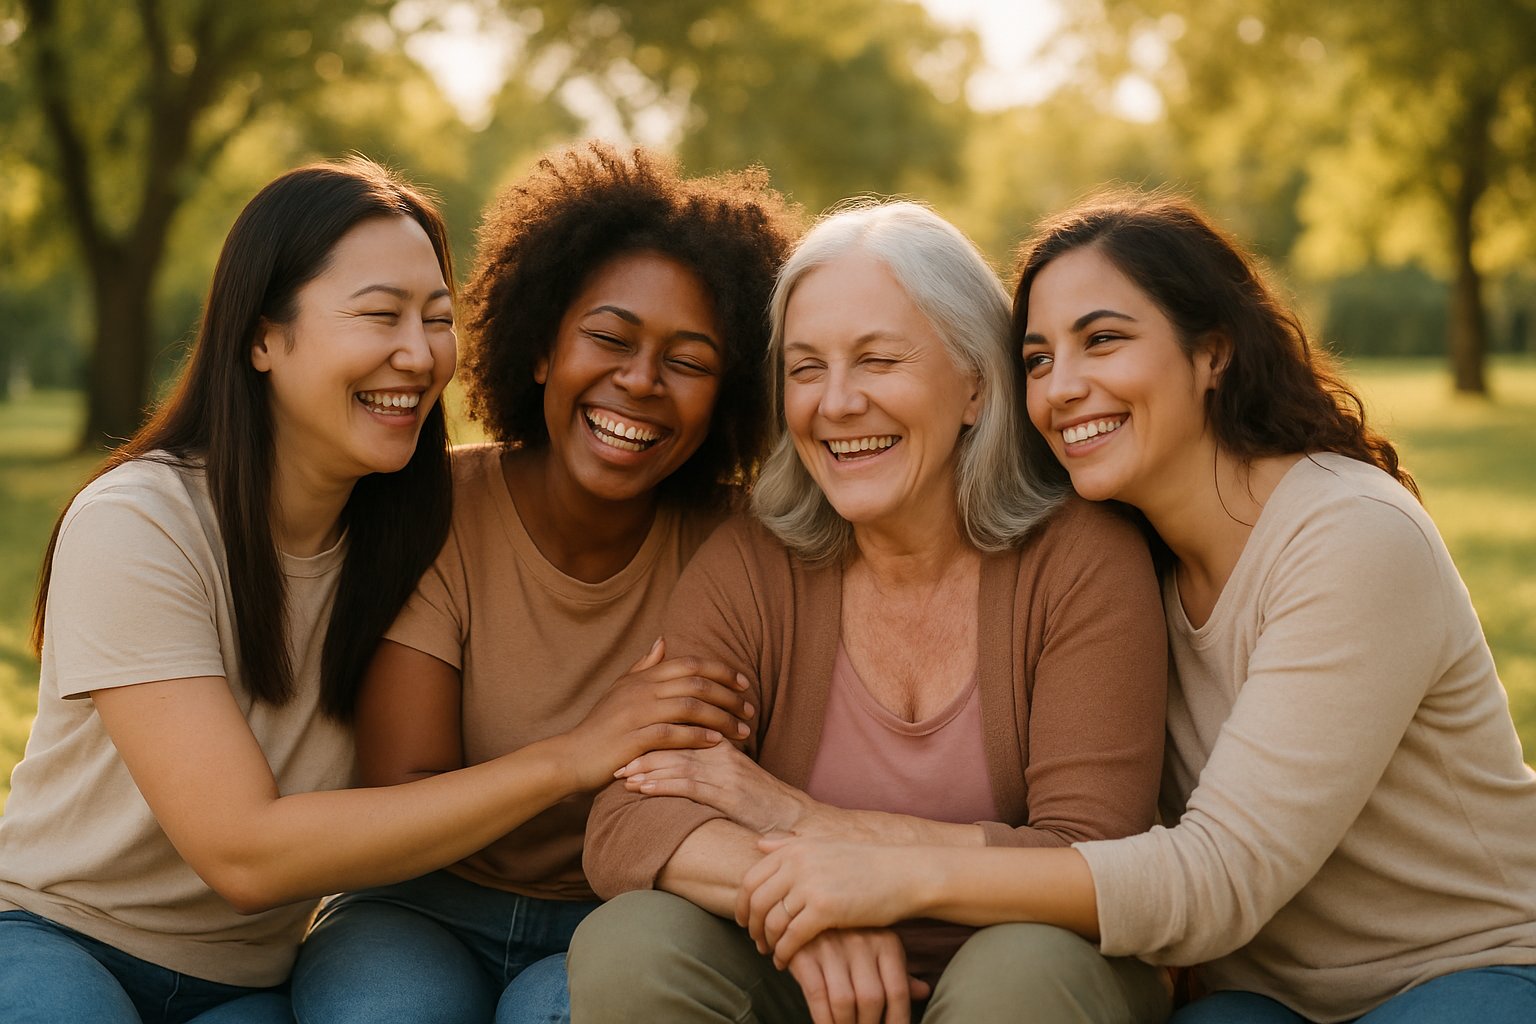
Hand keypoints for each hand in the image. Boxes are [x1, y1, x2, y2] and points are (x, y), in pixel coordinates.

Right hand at [555, 639, 754, 790]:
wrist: (571, 756)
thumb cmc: (601, 726)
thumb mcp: (620, 689)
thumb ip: (644, 666)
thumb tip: (663, 640)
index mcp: (642, 677)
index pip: (690, 663)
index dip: (721, 670)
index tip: (744, 683)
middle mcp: (641, 690)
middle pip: (696, 683)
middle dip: (729, 696)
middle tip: (750, 710)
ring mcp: (636, 714)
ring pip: (689, 707)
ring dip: (721, 718)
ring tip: (742, 731)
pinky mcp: (633, 740)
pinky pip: (672, 733)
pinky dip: (698, 736)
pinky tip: (716, 742)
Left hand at [615, 740, 809, 833]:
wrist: (794, 820)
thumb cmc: (763, 803)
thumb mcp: (736, 777)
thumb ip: (712, 766)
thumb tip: (684, 767)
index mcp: (724, 745)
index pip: (682, 733)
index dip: (652, 738)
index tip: (626, 745)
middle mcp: (723, 754)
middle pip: (675, 746)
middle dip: (642, 753)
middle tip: (615, 760)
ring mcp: (726, 774)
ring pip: (678, 764)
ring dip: (646, 769)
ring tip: (622, 775)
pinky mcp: (728, 795)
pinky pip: (689, 786)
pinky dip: (662, 785)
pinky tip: (643, 789)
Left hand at [739, 837, 924, 966]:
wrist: (904, 874)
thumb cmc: (867, 863)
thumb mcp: (825, 845)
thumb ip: (789, 845)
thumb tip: (758, 845)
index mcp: (795, 848)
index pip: (751, 878)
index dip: (743, 903)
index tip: (745, 920)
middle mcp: (798, 863)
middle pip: (756, 901)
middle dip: (751, 926)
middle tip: (756, 942)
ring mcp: (810, 885)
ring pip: (771, 921)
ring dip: (767, 942)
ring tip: (772, 953)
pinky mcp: (825, 909)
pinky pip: (791, 937)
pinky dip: (783, 953)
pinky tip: (785, 962)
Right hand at [784, 929, 929, 1023]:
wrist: (805, 907)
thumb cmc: (849, 935)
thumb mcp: (878, 948)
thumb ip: (898, 973)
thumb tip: (923, 992)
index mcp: (886, 941)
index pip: (898, 991)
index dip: (897, 1021)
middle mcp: (861, 942)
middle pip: (872, 999)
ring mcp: (831, 946)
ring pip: (844, 1001)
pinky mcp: (805, 952)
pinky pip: (817, 995)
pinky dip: (822, 1018)